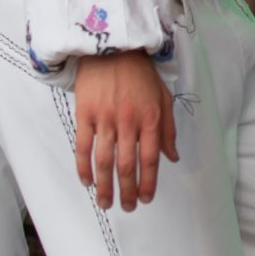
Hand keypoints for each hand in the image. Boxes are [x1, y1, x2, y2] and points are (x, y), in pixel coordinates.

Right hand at [73, 50, 179, 211]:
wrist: (112, 47)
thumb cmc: (141, 73)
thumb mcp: (163, 97)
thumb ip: (168, 129)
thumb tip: (172, 157)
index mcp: (150, 118)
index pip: (150, 159)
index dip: (149, 182)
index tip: (147, 198)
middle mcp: (128, 121)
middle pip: (126, 165)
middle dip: (127, 191)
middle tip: (128, 208)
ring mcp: (104, 119)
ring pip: (104, 161)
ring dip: (105, 186)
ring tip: (106, 203)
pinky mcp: (84, 114)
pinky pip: (82, 147)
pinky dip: (83, 167)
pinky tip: (87, 182)